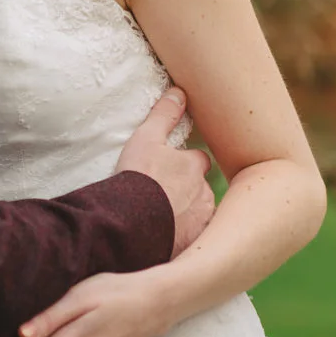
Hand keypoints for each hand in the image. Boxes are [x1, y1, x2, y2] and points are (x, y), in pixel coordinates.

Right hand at [114, 88, 213, 257]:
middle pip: (200, 189)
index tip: (170, 168)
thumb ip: (164, 114)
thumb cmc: (137, 177)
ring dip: (184, 214)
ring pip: (198, 214)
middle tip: (163, 196)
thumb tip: (180, 92)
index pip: (199, 160)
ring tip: (160, 218)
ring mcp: (200, 221)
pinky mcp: (192, 245)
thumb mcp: (146, 138)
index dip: (186, 163)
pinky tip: (162, 236)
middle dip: (187, 191)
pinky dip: (180, 236)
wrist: (131, 223)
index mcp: (194, 166)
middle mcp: (204, 193)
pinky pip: (190, 238)